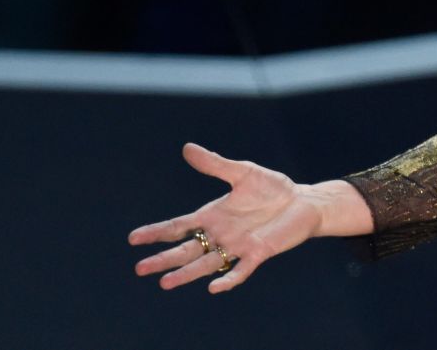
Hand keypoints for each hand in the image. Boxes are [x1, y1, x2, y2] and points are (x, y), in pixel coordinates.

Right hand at [128, 143, 337, 293]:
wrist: (303, 201)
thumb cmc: (272, 188)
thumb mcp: (242, 172)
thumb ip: (215, 164)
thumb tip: (187, 148)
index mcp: (212, 216)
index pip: (178, 226)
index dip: (157, 232)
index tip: (133, 239)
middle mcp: (220, 235)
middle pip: (186, 250)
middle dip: (164, 259)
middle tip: (140, 269)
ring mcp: (237, 246)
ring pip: (207, 264)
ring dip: (187, 274)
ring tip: (166, 283)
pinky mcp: (258, 253)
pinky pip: (240, 270)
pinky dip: (228, 280)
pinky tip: (213, 288)